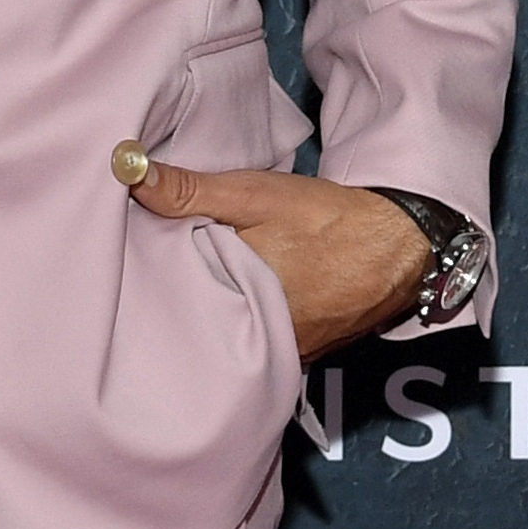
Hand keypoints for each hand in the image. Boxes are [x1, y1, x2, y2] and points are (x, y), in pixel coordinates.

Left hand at [126, 163, 432, 360]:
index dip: (147, 280)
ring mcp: (282, 354)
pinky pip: (258, 342)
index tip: (126, 259)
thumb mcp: (254, 194)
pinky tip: (233, 298)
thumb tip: (128, 174)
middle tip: (147, 273)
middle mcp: (259, 342)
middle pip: (197, 324)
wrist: (401, 247)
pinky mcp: (300, 354)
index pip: (171, 301)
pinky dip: (243, 322)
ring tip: (184, 285)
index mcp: (238, 303)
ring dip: (211, 313)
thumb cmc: (327, 220)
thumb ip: (191, 191)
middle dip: (176, 301)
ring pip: (228, 335)